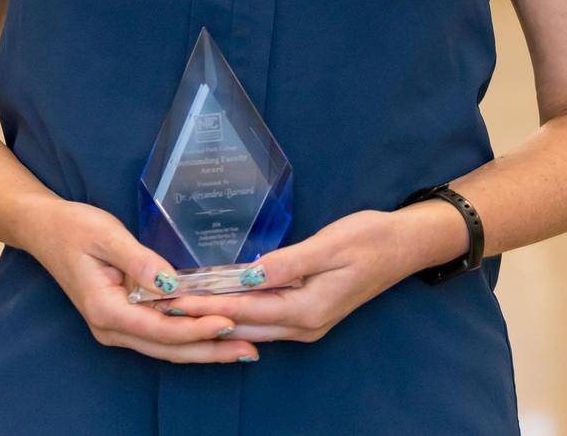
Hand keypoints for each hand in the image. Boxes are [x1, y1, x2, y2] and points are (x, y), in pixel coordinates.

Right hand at [29, 201, 259, 363]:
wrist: (46, 229)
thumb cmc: (74, 227)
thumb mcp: (107, 235)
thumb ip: (139, 260)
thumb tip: (171, 283)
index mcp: (106, 310)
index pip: (160, 329)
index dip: (196, 329)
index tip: (229, 322)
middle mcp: (111, 327)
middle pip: (167, 348)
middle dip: (209, 351)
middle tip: (249, 350)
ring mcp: (115, 326)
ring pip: (165, 347)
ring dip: (202, 349)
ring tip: (240, 348)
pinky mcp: (122, 317)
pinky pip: (159, 334)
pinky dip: (187, 336)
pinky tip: (211, 332)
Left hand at [149, 209, 421, 344]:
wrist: (404, 246)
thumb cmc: (369, 239)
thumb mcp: (330, 245)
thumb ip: (289, 262)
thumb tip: (250, 273)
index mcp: (307, 310)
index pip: (244, 309)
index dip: (205, 303)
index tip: (172, 298)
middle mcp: (304, 325)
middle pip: (242, 324)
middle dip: (201, 316)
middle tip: (162, 304)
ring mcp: (307, 323)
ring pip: (251, 325)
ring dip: (216, 315)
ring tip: (179, 306)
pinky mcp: (308, 313)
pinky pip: (264, 318)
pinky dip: (237, 311)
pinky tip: (218, 302)